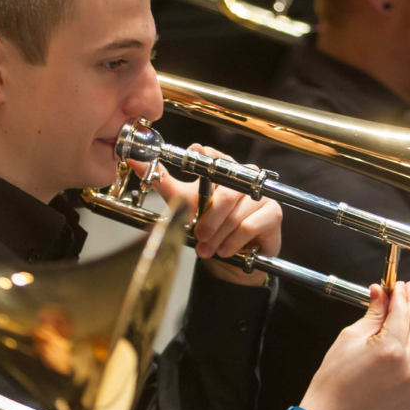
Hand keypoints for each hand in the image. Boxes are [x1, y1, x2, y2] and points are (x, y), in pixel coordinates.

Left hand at [129, 144, 282, 286]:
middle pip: (225, 193)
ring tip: (209, 249)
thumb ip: (163, 182)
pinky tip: (226, 250)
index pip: (216, 156)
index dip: (205, 156)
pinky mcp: (273, 214)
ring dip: (218, 236)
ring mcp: (262, 195)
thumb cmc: (211, 225)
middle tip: (199, 235)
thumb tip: (135, 160)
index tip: (194, 152)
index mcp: (225, 170)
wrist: (232, 257)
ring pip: (235, 214)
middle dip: (208, 219)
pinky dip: (233, 241)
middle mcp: (246, 178)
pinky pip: (249, 227)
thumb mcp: (184, 202)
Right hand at [296, 281, 409, 409]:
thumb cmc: (334, 380)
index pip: (403, 312)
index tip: (400, 285)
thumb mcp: (350, 338)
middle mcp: (408, 367)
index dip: (402, 295)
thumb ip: (372, 315)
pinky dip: (409, 357)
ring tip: (396, 324)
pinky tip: (393, 354)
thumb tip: (381, 294)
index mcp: (391, 349)